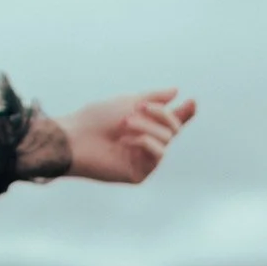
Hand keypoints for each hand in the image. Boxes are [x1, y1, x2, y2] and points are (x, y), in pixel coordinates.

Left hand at [55, 88, 196, 183]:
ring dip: (147, 127)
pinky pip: (157, 155)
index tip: (192, 101)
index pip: (170, 122)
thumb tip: (175, 91)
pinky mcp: (138, 173)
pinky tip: (126, 140)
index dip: (183, 113)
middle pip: (173, 129)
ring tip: (124, 123)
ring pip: (166, 140)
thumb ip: (154, 98)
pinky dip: (145, 142)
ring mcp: (142, 160)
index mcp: (142, 127)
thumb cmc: (95, 118)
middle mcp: (144, 144)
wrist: (74, 138)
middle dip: (160, 114)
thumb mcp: (128, 101)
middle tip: (139, 108)